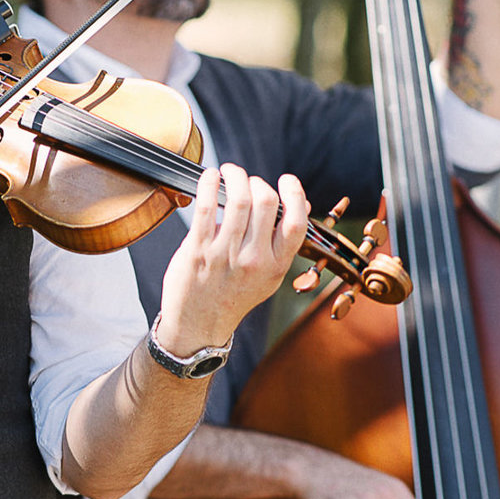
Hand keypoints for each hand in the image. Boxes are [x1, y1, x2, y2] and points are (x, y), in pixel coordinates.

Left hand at [154, 163, 314, 355]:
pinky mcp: (197, 250)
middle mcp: (254, 260)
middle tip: (247, 180)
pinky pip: (207, 207)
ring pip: (238, 199)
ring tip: (229, 172)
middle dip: (257, 181)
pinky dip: (209, 184)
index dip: (295, 193)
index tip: (287, 181)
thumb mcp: (269, 276)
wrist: (199, 326)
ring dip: (234, 175)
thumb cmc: (234, 297)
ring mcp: (225, 255)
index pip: (296, 222)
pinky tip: (210, 177)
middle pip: (266, 202)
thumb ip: (283, 243)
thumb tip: (302, 206)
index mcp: (276, 266)